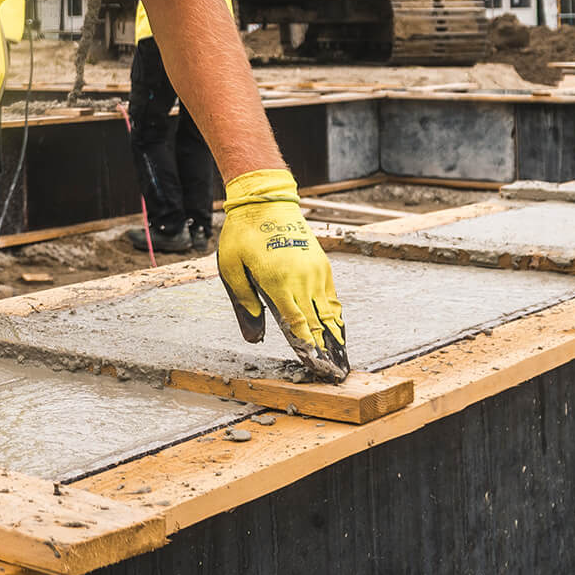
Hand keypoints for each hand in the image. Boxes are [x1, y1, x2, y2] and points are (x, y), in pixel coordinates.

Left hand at [216, 169, 349, 380]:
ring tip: (342, 359)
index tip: (315, 367)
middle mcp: (302, 278)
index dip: (308, 347)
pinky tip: (338, 330)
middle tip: (335, 374)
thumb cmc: (243, 234)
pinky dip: (336, 315)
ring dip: (335, 336)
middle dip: (326, 349)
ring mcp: (315, 270)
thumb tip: (254, 335)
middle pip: (318, 322)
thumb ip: (244, 303)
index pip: (298, 324)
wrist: (266, 200)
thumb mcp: (231, 269)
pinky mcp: (322, 263)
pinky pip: (331, 295)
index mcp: (279, 282)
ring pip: (329, 311)